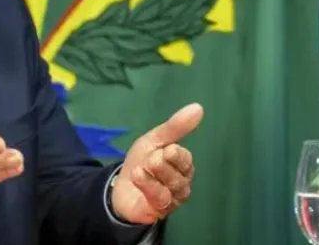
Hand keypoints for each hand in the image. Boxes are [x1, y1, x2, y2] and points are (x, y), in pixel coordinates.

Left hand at [110, 103, 203, 223]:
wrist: (120, 188)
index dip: (174, 153)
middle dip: (163, 163)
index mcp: (183, 165)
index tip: (162, 148)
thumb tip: (198, 107)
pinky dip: (149, 185)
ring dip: (154, 173)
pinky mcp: (162, 210)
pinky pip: (161, 197)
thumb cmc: (141, 162)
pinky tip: (138, 176)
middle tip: (150, 159)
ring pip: (172, 184)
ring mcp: (174, 198)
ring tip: (142, 167)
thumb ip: (175, 127)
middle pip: (181, 172)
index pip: (185, 158)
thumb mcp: (154, 140)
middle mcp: (183, 182)